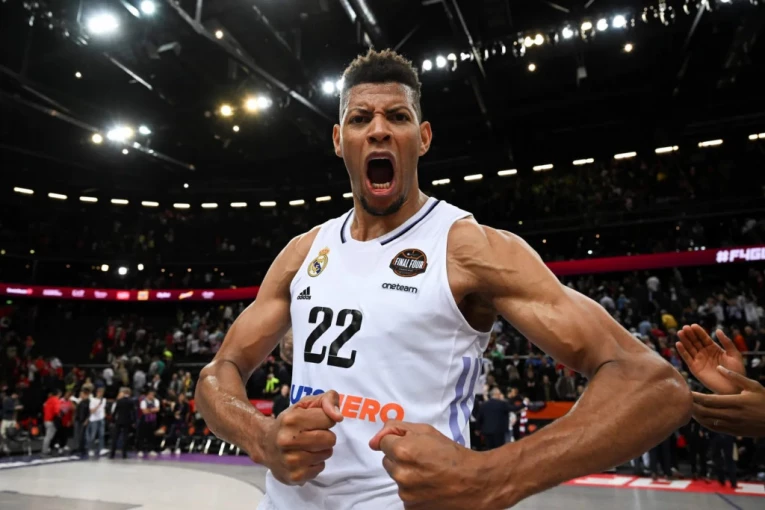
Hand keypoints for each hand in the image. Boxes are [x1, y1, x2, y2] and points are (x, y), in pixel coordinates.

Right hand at [258, 389, 342, 485]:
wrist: (265, 444)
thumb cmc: (290, 422)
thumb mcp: (306, 404)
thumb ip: (327, 400)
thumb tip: (338, 417)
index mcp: (291, 419)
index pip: (329, 419)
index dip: (326, 420)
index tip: (315, 421)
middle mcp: (288, 440)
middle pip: (330, 439)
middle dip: (325, 435)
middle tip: (312, 435)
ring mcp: (290, 460)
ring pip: (327, 454)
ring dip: (321, 450)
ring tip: (307, 446)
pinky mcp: (295, 476)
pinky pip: (320, 468)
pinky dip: (316, 463)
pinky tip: (304, 458)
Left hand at [369, 421, 492, 508]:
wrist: (475, 482)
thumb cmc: (452, 454)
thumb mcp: (426, 431)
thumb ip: (396, 428)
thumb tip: (374, 441)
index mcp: (402, 450)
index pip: (383, 443)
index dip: (398, 441)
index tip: (414, 445)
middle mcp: (401, 473)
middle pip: (388, 461)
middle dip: (401, 458)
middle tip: (423, 459)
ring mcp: (405, 493)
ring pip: (396, 478)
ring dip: (407, 474)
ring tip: (429, 473)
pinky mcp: (411, 507)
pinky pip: (404, 494)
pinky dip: (413, 490)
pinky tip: (429, 486)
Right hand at [676, 324, 744, 393]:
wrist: (734, 387)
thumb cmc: (736, 371)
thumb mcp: (734, 355)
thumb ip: (727, 342)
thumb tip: (718, 330)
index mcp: (714, 348)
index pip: (704, 338)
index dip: (699, 331)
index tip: (693, 325)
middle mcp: (704, 353)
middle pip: (695, 341)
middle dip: (690, 334)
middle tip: (685, 327)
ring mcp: (699, 360)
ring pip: (689, 348)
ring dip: (684, 340)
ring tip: (680, 333)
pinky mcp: (694, 368)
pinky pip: (687, 358)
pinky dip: (682, 351)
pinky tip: (678, 344)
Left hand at [691, 366, 764, 437]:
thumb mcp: (753, 386)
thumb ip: (735, 376)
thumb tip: (719, 367)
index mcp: (735, 402)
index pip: (709, 400)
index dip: (695, 397)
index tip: (687, 391)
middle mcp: (732, 415)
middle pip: (705, 412)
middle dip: (692, 406)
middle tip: (682, 399)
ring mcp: (732, 425)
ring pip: (707, 421)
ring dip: (696, 415)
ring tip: (687, 407)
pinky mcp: (734, 432)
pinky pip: (714, 428)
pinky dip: (704, 423)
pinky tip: (699, 417)